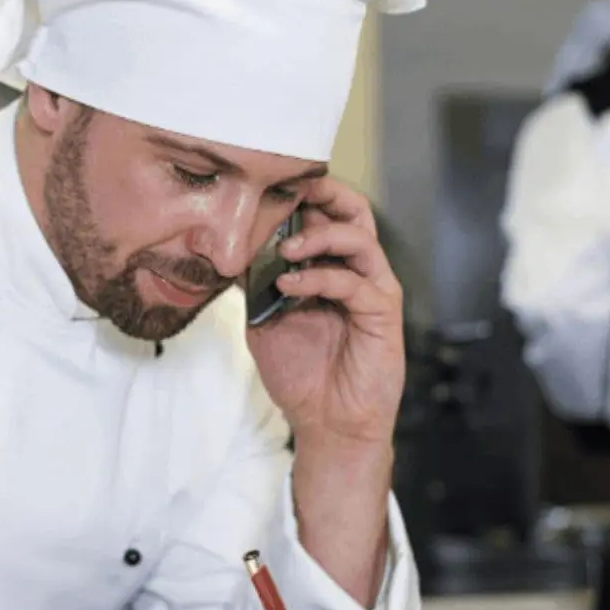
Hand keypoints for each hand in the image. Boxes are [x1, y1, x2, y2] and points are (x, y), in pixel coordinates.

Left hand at [246, 178, 404, 445]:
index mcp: (330, 268)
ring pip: (359, 238)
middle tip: (289, 193)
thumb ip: (253, 284)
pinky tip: (289, 285)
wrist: (326, 423)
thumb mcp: (263, 320)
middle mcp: (355, 272)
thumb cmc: (300, 373)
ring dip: (319, 236)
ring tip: (284, 248)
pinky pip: (355, 282)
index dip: (302, 197)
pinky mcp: (382, 314)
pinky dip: (320, 277)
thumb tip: (227, 249)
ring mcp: (372, 290)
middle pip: (354, 212)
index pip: (325, 216)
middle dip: (323, 194)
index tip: (267, 187)